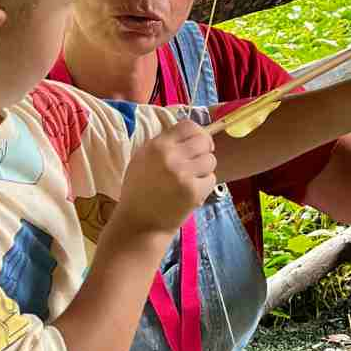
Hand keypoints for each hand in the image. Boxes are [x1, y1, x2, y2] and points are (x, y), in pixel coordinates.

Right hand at [118, 117, 217, 239]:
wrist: (140, 224)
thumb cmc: (139, 191)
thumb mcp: (142, 159)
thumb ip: (164, 143)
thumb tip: (190, 132)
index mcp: (157, 146)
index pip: (188, 126)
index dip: (196, 132)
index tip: (197, 142)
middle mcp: (171, 157)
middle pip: (203, 141)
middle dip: (204, 150)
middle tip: (198, 161)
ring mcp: (184, 175)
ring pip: (210, 160)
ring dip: (205, 169)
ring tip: (192, 178)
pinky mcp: (194, 192)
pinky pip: (211, 179)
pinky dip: (204, 185)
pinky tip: (192, 191)